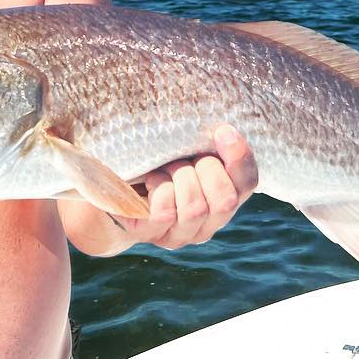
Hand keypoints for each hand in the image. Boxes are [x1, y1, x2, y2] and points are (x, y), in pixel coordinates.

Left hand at [116, 125, 257, 249]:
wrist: (109, 177)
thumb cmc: (155, 153)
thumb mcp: (185, 144)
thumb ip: (206, 139)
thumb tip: (224, 123)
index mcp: (223, 197)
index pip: (248, 184)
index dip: (240, 157)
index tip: (222, 130)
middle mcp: (207, 223)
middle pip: (226, 200)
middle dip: (206, 169)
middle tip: (186, 156)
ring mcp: (179, 234)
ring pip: (195, 208)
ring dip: (179, 177)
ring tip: (166, 167)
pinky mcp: (150, 234)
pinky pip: (164, 212)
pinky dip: (158, 187)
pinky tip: (149, 179)